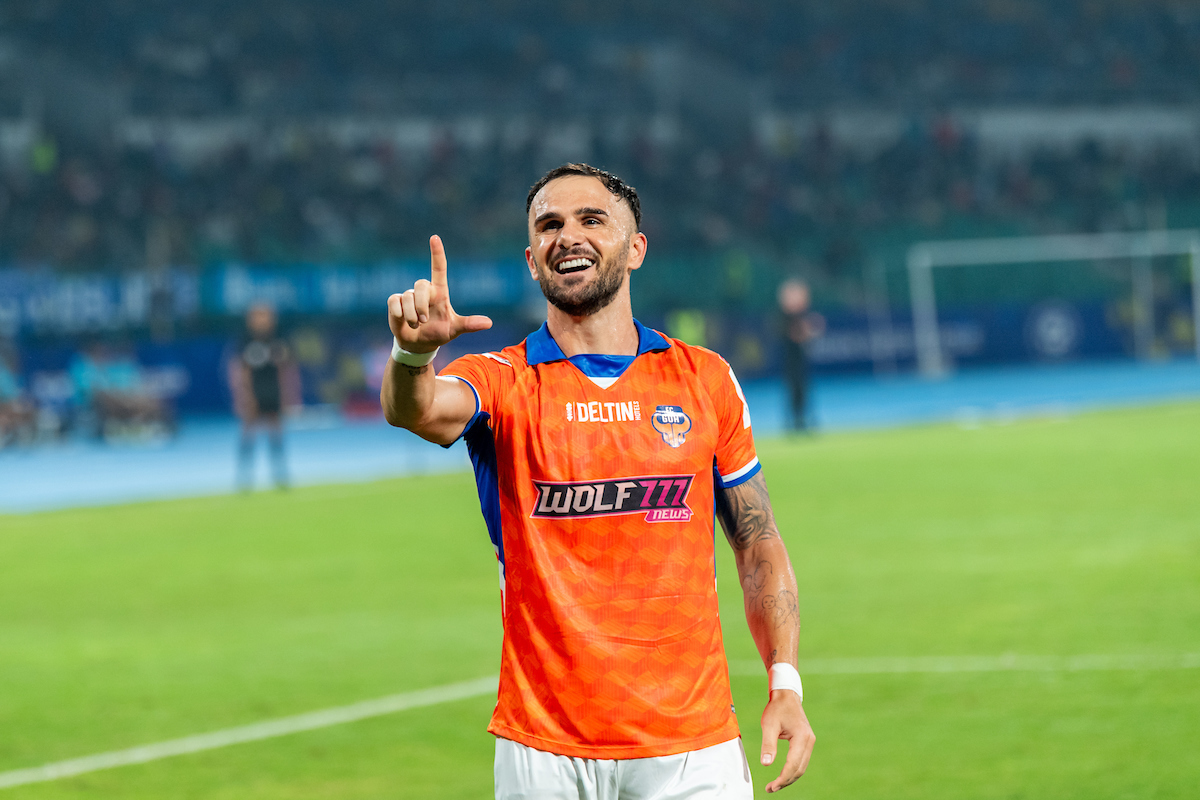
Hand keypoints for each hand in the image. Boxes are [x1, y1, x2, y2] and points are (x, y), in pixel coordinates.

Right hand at [387, 235, 492, 352]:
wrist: (419, 344)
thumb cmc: (438, 332)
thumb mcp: (454, 329)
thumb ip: (469, 324)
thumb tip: (489, 323)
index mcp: (439, 292)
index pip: (439, 268)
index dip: (437, 253)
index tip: (435, 238)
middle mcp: (424, 291)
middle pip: (420, 285)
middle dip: (421, 305)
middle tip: (424, 321)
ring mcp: (408, 295)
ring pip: (407, 297)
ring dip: (412, 316)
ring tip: (416, 325)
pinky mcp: (396, 302)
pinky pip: (394, 302)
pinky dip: (399, 314)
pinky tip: (403, 321)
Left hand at [760, 690, 814, 792]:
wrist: (786, 696)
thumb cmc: (776, 708)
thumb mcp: (769, 725)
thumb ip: (768, 745)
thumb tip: (766, 764)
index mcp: (802, 737)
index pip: (793, 764)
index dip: (782, 778)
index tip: (771, 787)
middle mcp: (809, 741)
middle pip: (799, 769)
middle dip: (786, 781)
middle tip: (770, 789)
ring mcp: (809, 742)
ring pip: (801, 767)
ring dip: (789, 777)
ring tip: (775, 785)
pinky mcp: (806, 742)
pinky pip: (801, 761)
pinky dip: (792, 770)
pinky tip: (782, 775)